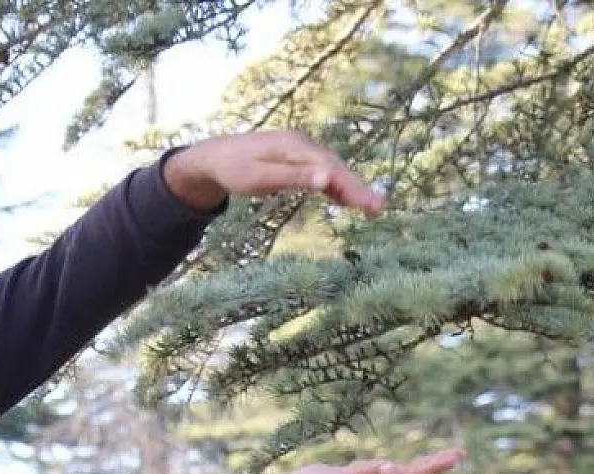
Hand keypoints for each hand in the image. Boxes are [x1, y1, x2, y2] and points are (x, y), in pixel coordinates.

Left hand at [163, 130, 385, 214]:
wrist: (213, 158)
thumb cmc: (233, 171)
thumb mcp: (260, 177)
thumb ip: (294, 178)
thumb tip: (327, 179)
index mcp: (296, 147)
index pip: (331, 168)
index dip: (352, 186)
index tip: (371, 203)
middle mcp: (302, 144)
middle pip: (336, 167)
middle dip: (358, 187)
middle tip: (380, 208)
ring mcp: (300, 150)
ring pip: (331, 169)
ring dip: (351, 187)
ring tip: (372, 206)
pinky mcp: (295, 158)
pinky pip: (321, 171)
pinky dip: (335, 185)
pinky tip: (345, 199)